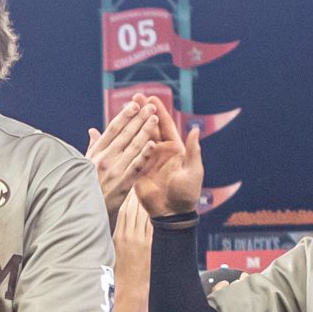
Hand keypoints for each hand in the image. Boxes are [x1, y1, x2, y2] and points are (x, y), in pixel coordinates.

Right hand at [86, 96, 157, 213]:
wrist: (87, 215)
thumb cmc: (87, 188)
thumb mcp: (86, 165)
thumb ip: (93, 147)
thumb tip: (93, 131)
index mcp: (95, 153)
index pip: (113, 130)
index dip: (124, 116)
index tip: (134, 104)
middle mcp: (103, 159)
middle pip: (124, 134)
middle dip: (137, 119)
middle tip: (149, 105)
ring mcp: (113, 171)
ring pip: (131, 147)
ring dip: (144, 131)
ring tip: (153, 118)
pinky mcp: (121, 184)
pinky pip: (135, 166)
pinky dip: (143, 155)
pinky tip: (152, 144)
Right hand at [112, 186, 152, 271]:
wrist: (130, 290)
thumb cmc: (121, 273)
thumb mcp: (113, 251)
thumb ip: (117, 236)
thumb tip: (121, 224)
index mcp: (118, 236)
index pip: (123, 211)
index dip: (129, 198)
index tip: (133, 188)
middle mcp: (128, 236)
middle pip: (133, 209)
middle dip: (139, 195)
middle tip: (146, 182)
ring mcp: (139, 240)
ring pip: (144, 215)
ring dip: (149, 202)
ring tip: (155, 189)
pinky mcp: (150, 246)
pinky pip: (153, 226)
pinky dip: (156, 215)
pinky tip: (160, 207)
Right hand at [132, 100, 203, 218]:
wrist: (172, 214)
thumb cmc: (187, 194)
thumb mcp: (193, 172)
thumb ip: (193, 151)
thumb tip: (194, 129)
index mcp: (175, 149)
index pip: (165, 126)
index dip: (158, 111)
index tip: (151, 97)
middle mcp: (161, 152)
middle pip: (151, 127)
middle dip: (143, 112)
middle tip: (134, 97)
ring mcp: (149, 160)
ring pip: (139, 137)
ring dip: (133, 123)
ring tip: (124, 110)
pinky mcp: (138, 170)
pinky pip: (131, 153)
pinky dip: (125, 141)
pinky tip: (117, 131)